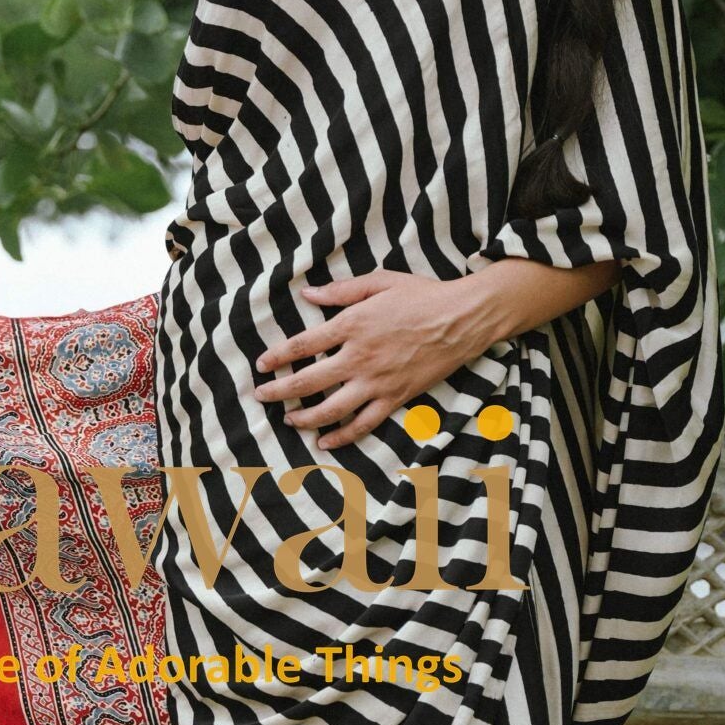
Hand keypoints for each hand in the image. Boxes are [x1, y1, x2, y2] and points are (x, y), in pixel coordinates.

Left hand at [249, 268, 514, 452]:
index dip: (278, 356)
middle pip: (309, 380)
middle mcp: (360, 356)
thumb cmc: (423, 295)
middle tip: (261, 396)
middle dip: (280, 390)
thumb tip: (308, 293)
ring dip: (305, 417)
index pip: (303, 344)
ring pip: (332, 409)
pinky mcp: (396, 397)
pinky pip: (364, 423)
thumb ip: (342, 290)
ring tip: (289, 420)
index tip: (261, 365)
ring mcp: (378, 381)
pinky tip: (325, 442)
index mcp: (353, 324)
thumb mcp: (380, 282)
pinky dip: (343, 436)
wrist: (463, 318)